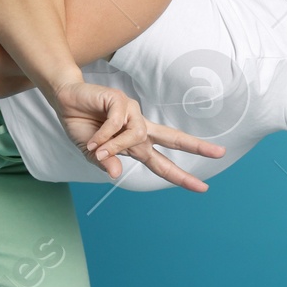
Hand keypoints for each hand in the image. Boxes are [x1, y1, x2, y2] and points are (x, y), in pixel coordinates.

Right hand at [53, 78, 223, 192]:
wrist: (65, 100)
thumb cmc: (81, 125)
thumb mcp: (91, 152)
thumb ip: (104, 163)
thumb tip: (114, 174)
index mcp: (135, 143)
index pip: (162, 162)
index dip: (181, 176)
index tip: (202, 187)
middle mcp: (138, 127)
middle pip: (173, 139)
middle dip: (197, 147)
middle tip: (221, 154)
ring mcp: (132, 112)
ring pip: (136, 136)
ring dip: (115, 146)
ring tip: (95, 147)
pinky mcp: (121, 101)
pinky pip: (118, 124)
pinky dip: (104, 135)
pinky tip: (94, 136)